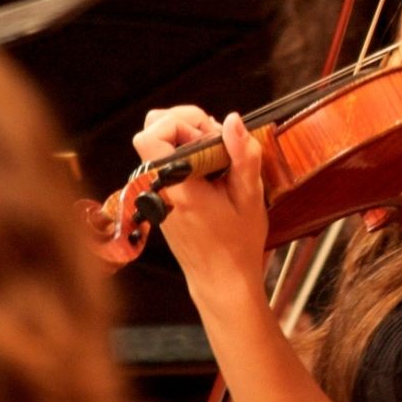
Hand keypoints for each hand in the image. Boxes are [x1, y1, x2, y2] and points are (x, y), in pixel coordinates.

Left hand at [134, 107, 268, 299]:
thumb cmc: (238, 243)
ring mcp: (156, 193)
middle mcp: (159, 187)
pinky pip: (165, 161)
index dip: (180, 122)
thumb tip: (233, 120)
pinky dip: (187, 155)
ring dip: (188, 139)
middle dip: (185, 124)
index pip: (150, 136)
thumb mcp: (250, 196)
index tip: (210, 135)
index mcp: (178, 187)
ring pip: (158, 143)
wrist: (221, 281)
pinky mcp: (160, 197)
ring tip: (218, 159)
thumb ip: (243, 155)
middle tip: (216, 142)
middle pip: (151, 130)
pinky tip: (212, 172)